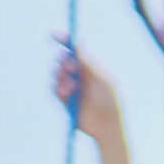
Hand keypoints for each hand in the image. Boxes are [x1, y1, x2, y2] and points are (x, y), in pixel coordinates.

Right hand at [53, 42, 129, 163]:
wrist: (107, 127)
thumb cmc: (110, 102)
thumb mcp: (102, 79)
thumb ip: (90, 62)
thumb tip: (79, 42)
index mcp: (91, 68)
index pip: (75, 50)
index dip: (64, 41)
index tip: (54, 36)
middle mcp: (80, 76)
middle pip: (63, 60)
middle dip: (63, 61)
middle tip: (70, 67)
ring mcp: (71, 87)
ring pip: (56, 73)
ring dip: (61, 76)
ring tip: (71, 86)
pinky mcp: (64, 99)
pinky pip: (53, 88)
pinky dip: (57, 88)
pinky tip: (66, 93)